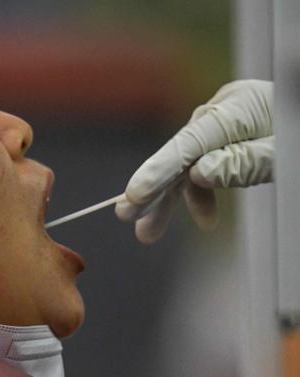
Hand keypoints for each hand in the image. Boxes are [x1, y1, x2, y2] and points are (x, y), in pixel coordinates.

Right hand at [115, 79, 273, 243]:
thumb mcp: (283, 153)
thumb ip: (242, 162)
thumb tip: (198, 173)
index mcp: (239, 108)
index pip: (189, 144)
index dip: (158, 171)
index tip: (133, 197)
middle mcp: (224, 111)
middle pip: (180, 154)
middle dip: (154, 189)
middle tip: (127, 216)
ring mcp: (225, 123)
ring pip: (187, 164)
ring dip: (170, 199)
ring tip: (148, 233)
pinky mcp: (229, 136)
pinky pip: (205, 165)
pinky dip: (201, 193)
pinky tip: (204, 219)